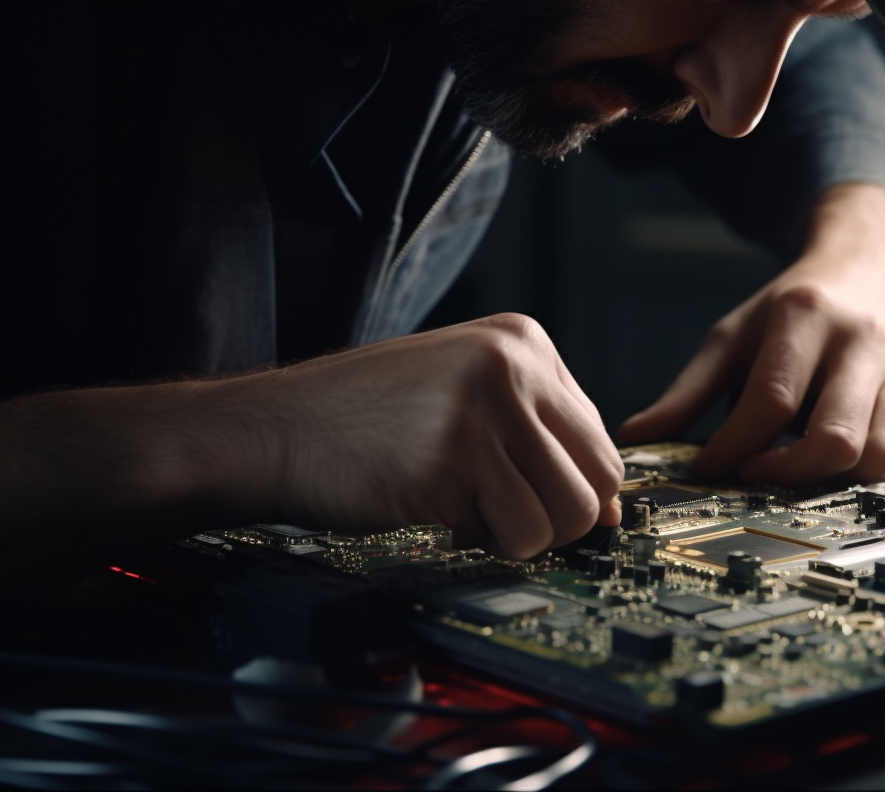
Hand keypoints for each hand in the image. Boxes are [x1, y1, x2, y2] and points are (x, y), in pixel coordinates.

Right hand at [224, 314, 622, 558]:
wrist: (276, 429)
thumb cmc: (364, 417)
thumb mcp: (462, 389)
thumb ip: (536, 433)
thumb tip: (608, 510)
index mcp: (522, 341)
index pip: (601, 443)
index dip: (577, 491)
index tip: (538, 502)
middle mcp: (512, 367)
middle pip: (597, 483)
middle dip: (559, 521)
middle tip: (502, 517)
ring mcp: (484, 413)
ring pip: (564, 518)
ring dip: (519, 537)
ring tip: (467, 512)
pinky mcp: (454, 463)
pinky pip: (510, 536)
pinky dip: (478, 543)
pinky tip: (436, 513)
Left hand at [618, 182, 884, 485]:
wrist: (871, 269)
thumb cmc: (794, 306)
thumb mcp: (733, 335)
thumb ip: (686, 392)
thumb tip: (636, 437)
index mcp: (807, 316)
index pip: (772, 399)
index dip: (735, 445)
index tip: (707, 467)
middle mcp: (860, 344)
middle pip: (835, 437)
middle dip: (786, 472)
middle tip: (752, 472)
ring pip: (876, 457)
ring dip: (828, 480)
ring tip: (790, 471)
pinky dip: (856, 477)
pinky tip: (822, 467)